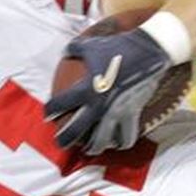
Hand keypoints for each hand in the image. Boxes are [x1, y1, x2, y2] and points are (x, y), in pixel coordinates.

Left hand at [45, 30, 171, 152]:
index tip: (49, 114)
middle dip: (65, 140)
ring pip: (102, 141)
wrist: (147, 52)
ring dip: (93, 148)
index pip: (61, 104)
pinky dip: (122, 143)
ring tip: (90, 150)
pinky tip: (118, 144)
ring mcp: (116, 112)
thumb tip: (67, 52)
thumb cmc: (118, 47)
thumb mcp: (91, 45)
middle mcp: (99, 105)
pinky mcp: (132, 114)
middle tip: (61, 143)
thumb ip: (75, 49)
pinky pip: (127, 136)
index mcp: (86, 88)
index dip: (51, 110)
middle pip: (76, 130)